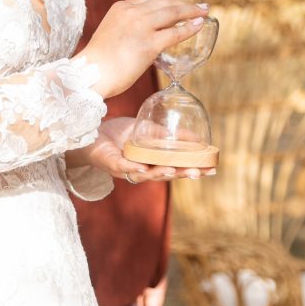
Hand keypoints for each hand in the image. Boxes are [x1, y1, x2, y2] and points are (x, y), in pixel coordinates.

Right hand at [75, 0, 207, 99]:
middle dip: (183, 4)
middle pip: (164, 3)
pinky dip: (189, 27)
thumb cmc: (98, 62)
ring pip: (172, 13)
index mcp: (120, 8)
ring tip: (203, 12)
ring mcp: (141, 26)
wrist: (90, 74)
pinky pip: (175, 32)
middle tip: (198, 6)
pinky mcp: (149, 43)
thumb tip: (140, 39)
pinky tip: (199, 25)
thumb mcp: (111, 34)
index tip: (177, 4)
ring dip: (191, 11)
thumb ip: (126, 30)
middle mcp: (131, 12)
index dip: (167, 1)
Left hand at [90, 117, 216, 182]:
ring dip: (160, 173)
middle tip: (198, 172)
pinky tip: (142, 168)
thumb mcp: (149, 131)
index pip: (177, 168)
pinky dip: (132, 169)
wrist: (92, 130)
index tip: (212, 169)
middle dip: (181, 174)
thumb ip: (169, 135)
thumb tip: (197, 137)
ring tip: (172, 170)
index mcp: (153, 162)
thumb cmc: (119, 134)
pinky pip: (123, 168)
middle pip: (165, 175)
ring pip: (146, 175)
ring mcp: (127, 169)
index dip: (193, 169)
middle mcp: (142, 169)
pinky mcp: (112, 164)